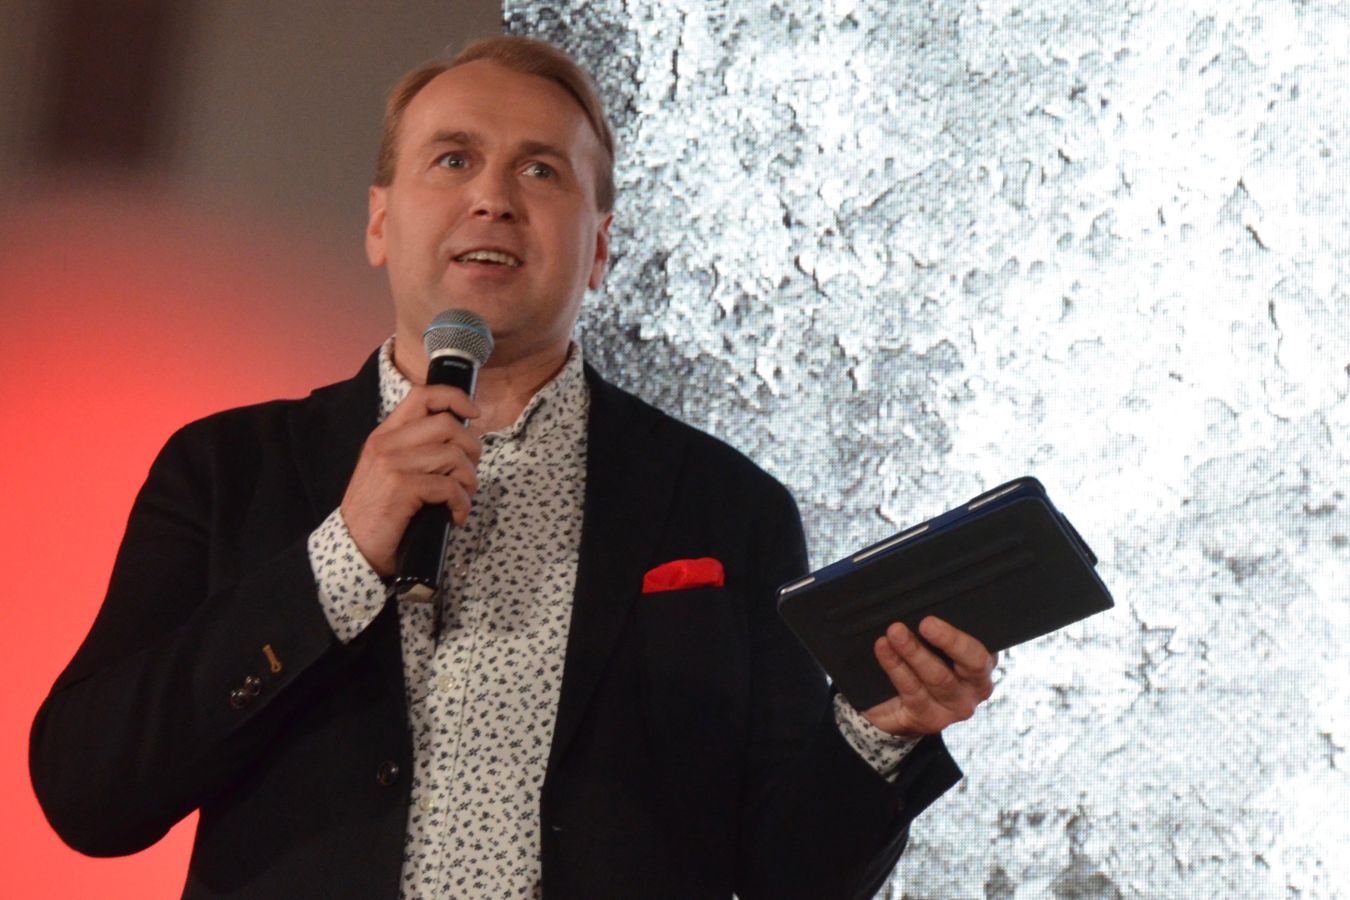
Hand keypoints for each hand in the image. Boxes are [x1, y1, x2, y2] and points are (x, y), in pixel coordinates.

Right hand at [339, 384, 481, 575]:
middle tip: (469, 472)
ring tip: (463, 498)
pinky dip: (461, 502)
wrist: (353, 547)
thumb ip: (416, 450)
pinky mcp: (402, 487)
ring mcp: (393, 463)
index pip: (423, 396)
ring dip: (468, 479)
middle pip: (446, 424)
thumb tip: (460, 441)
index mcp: (385, 434)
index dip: (455, 398)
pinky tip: (456, 516)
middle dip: (471, 447)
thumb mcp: (391, 471)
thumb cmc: (379, 512)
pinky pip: (449, 486)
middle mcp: (387, 442)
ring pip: (452, 454)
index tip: (473, 414)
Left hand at [862, 616, 996, 738]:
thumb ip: (935, 630)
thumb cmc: (924, 662)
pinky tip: (883, 651)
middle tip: (910, 626)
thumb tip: (918, 603)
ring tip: (890, 635)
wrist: (898, 705)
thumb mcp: (936, 645)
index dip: (956, 638)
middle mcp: (976, 688)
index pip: (979, 651)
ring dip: (912, 653)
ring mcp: (955, 708)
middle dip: (939, 642)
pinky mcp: (930, 720)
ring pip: (937, 678)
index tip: (928, 622)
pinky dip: (895, 669)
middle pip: (965, 665)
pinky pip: (913, 692)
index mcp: (982, 663)